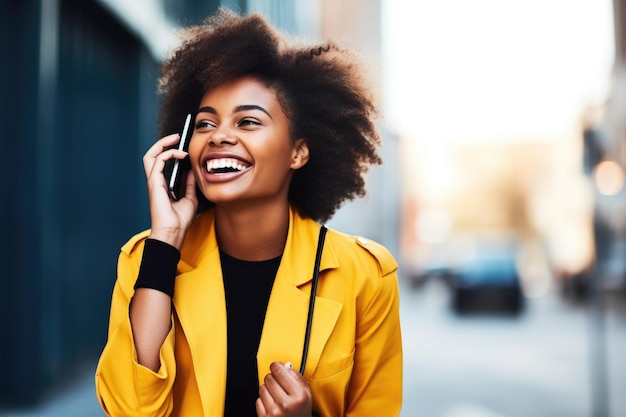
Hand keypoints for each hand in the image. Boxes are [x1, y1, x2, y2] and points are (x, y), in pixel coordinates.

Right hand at [143, 133, 197, 248]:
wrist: (173, 232)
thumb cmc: (180, 220)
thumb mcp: (190, 198)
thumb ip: (189, 184)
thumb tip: (192, 170)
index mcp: (163, 185)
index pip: (163, 163)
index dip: (171, 152)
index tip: (184, 147)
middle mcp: (156, 181)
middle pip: (153, 156)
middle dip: (163, 143)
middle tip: (177, 137)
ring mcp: (154, 182)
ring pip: (151, 155)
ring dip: (164, 144)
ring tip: (176, 139)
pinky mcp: (154, 183)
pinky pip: (157, 161)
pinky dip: (169, 154)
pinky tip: (181, 155)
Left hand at [256, 362, 312, 416]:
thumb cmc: (301, 413)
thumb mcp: (307, 394)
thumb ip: (297, 377)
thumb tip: (285, 366)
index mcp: (298, 396)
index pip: (280, 371)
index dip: (277, 366)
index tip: (276, 366)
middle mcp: (285, 404)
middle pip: (269, 378)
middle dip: (273, 378)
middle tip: (278, 383)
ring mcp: (274, 412)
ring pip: (262, 388)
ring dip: (267, 389)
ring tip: (276, 395)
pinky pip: (258, 400)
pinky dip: (263, 400)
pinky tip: (272, 404)